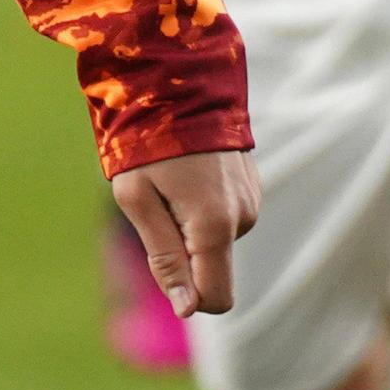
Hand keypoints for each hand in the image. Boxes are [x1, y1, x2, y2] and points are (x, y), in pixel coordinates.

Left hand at [109, 148, 258, 317]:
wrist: (178, 80)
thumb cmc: (146, 141)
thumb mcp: (138, 199)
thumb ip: (165, 257)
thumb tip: (187, 309)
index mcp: (214, 226)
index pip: (216, 297)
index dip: (188, 298)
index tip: (160, 263)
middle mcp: (243, 217)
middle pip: (211, 266)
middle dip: (181, 248)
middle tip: (154, 200)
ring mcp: (251, 199)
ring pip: (215, 239)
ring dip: (189, 222)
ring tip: (169, 178)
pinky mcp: (251, 185)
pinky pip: (223, 215)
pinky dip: (202, 204)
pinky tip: (187, 169)